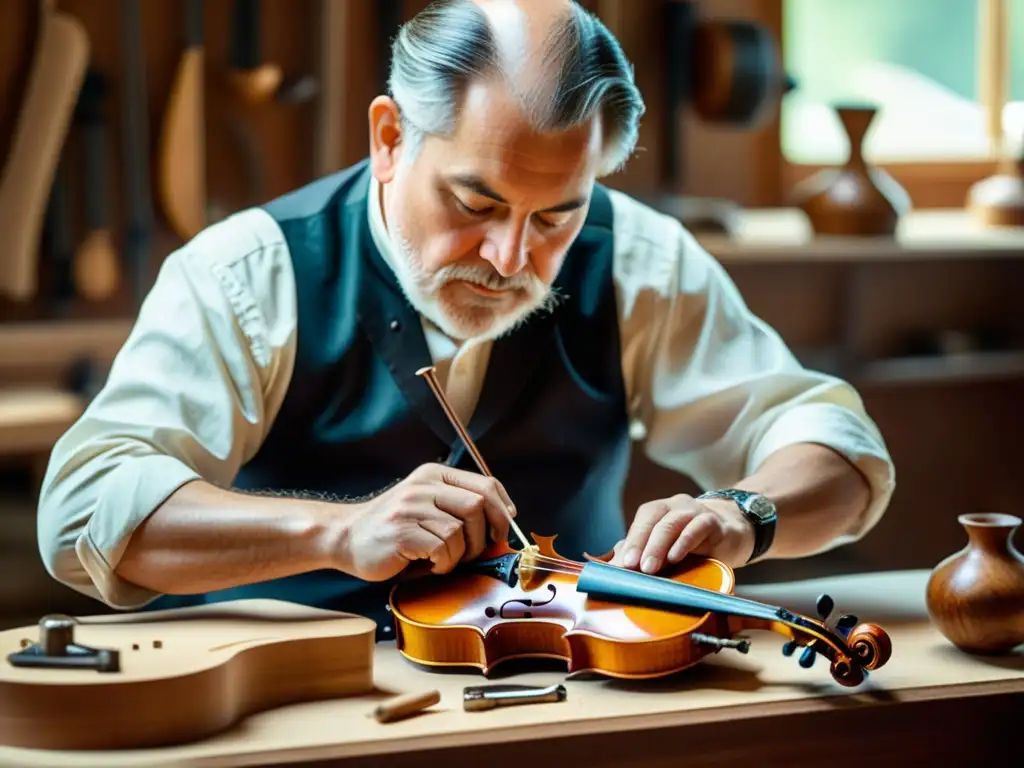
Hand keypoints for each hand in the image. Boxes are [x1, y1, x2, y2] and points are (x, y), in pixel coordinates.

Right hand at [337, 463, 516, 581]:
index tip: (503, 529)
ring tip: (444, 559)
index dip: (502, 509)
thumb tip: (504, 522)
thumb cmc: (393, 527)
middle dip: (485, 536)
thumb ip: (458, 505)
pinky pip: (442, 550)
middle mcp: (423, 486)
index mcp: (434, 474)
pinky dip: (443, 564)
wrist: (346, 538)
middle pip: (478, 506)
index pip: (486, 484)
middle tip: (474, 552)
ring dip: (460, 555)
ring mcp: (411, 508)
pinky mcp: (402, 533)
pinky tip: (429, 565)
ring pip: (460, 532)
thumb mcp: (425, 503)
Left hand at [608, 494, 754, 572]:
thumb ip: (645, 554)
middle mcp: (677, 507)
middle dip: (641, 544)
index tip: (621, 565)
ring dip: (658, 546)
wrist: (735, 533)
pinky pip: (698, 528)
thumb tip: (616, 568)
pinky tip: (676, 557)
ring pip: (673, 523)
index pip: (644, 520)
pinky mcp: (715, 524)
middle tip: (632, 567)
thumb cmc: (696, 544)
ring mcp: (697, 512)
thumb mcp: (670, 549)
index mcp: (662, 511)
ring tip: (650, 567)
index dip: (632, 540)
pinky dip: (685, 542)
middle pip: (655, 520)